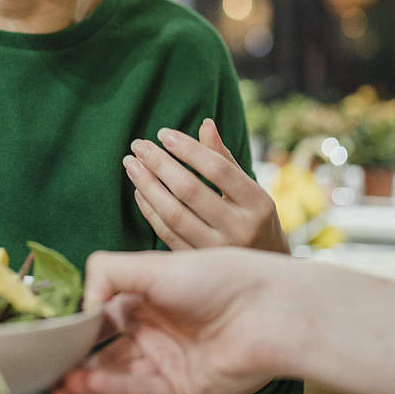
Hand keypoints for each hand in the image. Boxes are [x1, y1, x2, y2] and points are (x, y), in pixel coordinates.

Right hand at [51, 248, 281, 393]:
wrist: (266, 311)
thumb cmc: (215, 278)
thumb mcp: (151, 264)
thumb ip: (106, 272)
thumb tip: (81, 301)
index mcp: (146, 297)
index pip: (100, 314)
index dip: (75, 323)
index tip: (49, 330)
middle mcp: (154, 330)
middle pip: (103, 349)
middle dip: (74, 359)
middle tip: (45, 365)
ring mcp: (167, 362)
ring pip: (115, 374)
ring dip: (86, 379)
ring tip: (59, 383)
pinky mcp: (182, 390)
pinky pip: (139, 392)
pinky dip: (111, 389)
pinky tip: (87, 384)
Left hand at [127, 118, 288, 253]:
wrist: (263, 270)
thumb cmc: (254, 219)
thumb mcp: (250, 189)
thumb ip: (224, 159)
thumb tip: (205, 123)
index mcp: (258, 203)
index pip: (218, 169)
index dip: (188, 149)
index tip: (163, 133)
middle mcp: (240, 229)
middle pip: (190, 191)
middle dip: (159, 164)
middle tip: (138, 145)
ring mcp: (217, 251)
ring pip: (173, 214)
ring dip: (147, 186)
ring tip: (132, 165)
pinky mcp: (197, 263)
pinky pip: (166, 234)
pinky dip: (149, 211)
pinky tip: (139, 191)